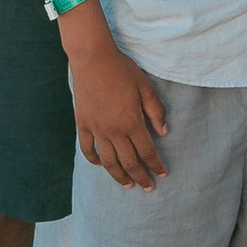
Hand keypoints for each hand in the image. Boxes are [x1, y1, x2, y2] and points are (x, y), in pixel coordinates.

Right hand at [70, 35, 166, 188]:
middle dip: (140, 177)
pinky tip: (101, 165)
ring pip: (108, 162)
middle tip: (147, 187)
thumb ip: (156, 111)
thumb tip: (163, 133)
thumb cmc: (122, 70)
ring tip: (127, 184)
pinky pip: (87, 149)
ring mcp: (96, 129)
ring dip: (119, 176)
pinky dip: (94, 160)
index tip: (162, 174)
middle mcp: (114, 131)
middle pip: (129, 162)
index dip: (156, 165)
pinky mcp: (82, 124)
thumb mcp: (146, 87)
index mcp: (132, 122)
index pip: (147, 152)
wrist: (92, 59)